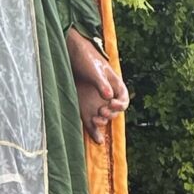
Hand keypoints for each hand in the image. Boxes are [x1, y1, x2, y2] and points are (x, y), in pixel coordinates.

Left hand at [67, 27, 127, 142]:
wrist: (70, 55)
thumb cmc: (86, 59)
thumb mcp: (94, 70)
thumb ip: (101, 83)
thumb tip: (109, 96)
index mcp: (114, 84)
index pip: (124, 99)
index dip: (121, 105)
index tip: (113, 105)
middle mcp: (106, 95)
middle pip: (114, 111)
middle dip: (110, 114)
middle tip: (101, 112)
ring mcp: (95, 101)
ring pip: (104, 116)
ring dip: (102, 121)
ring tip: (95, 119)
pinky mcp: (84, 106)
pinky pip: (91, 120)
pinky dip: (94, 130)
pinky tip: (96, 138)